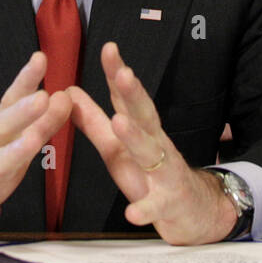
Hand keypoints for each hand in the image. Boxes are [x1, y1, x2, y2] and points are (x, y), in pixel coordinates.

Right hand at [0, 52, 71, 244]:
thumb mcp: (10, 146)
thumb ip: (39, 125)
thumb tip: (64, 97)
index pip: (9, 102)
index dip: (24, 81)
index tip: (40, 58)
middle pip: (0, 128)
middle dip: (22, 112)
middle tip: (43, 97)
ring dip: (11, 153)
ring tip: (32, 142)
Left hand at [68, 42, 236, 245]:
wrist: (194, 213)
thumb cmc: (151, 176)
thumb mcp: (116, 148)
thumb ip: (92, 121)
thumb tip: (67, 92)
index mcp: (141, 131)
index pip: (127, 98)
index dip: (118, 73)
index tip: (108, 49)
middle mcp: (156, 146)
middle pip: (145, 116)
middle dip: (134, 94)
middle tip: (123, 73)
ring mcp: (165, 174)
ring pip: (151, 153)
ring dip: (136, 138)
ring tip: (120, 123)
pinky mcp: (169, 205)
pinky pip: (156, 206)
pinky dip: (145, 208)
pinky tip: (132, 212)